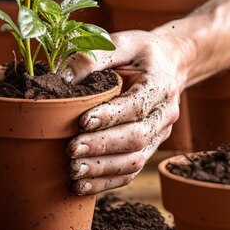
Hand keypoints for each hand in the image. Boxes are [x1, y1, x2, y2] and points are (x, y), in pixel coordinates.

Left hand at [64, 30, 186, 194]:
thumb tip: (61, 77)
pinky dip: (106, 182)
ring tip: (73, 171)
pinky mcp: (148, 148)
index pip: (137, 105)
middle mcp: (165, 114)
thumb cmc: (139, 52)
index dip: (111, 116)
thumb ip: (94, 56)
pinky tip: (82, 187)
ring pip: (135, 160)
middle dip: (102, 146)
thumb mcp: (121, 42)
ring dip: (103, 169)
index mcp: (161, 84)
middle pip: (137, 137)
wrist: (168, 64)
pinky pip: (131, 172)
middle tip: (71, 149)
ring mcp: (159, 135)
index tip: (83, 121)